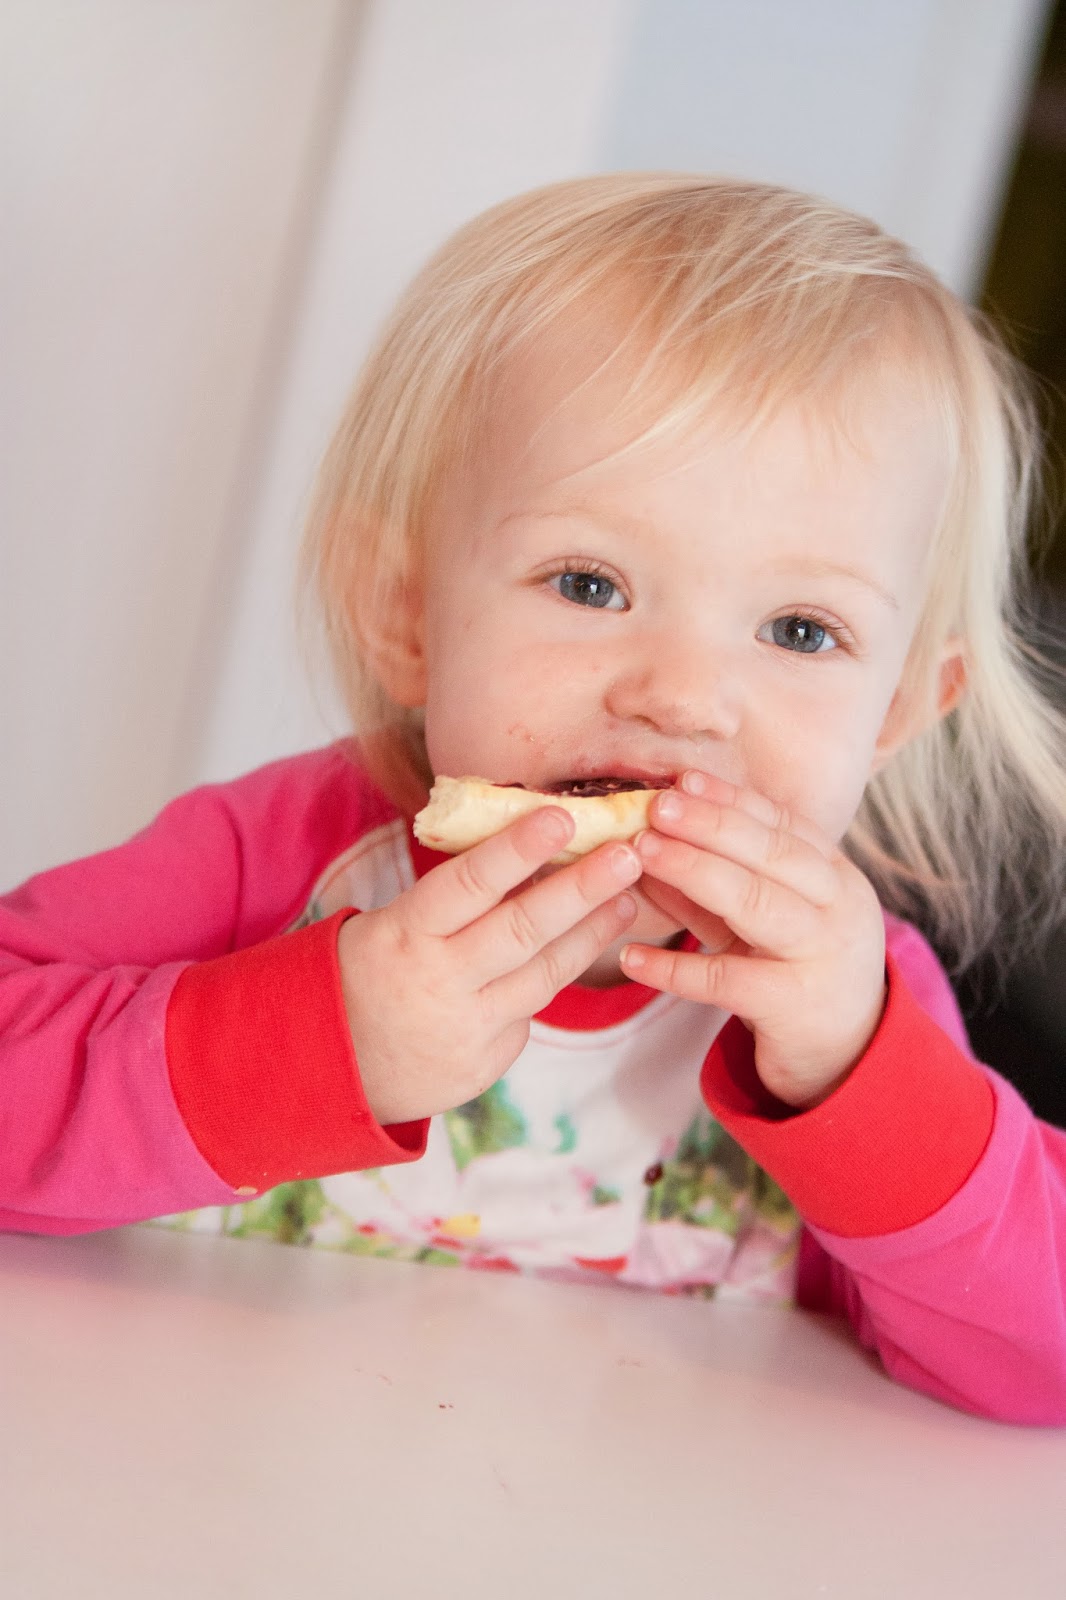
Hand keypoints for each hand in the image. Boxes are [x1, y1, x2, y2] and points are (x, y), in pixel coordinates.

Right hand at [337, 808, 640, 1124]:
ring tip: (627, 897)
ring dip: (592, 932)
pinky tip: (578, 950)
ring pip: (544, 974)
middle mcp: (439, 979)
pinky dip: (553, 978)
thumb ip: (453, 896)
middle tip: (628, 855)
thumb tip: (529, 845)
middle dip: (581, 889)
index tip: (561, 817)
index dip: (517, 850)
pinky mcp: (486, 1063)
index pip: (468, 884)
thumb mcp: (392, 923)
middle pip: (522, 930)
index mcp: (407, 932)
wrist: (337, 1066)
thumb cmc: (376, 969)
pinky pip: (530, 1012)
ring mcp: (466, 1027)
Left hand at [619, 771, 886, 1107]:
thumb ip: (711, 888)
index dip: (731, 801)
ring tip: (641, 853)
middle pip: (770, 854)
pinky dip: (674, 968)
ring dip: (693, 871)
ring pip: (753, 903)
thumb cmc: (795, 972)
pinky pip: (726, 979)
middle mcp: (838, 909)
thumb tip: (648, 844)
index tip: (682, 780)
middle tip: (655, 806)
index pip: (783, 826)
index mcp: (835, 877)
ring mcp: (820, 957)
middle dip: (709, 824)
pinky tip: (632, 956)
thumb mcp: (760, 924)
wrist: (847, 1055)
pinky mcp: (794, 1006)